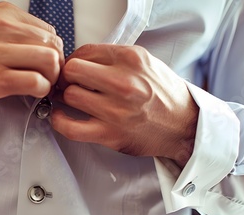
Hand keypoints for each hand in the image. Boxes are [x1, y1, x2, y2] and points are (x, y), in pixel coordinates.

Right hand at [0, 2, 63, 114]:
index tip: (46, 63)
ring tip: (41, 84)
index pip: (48, 30)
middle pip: (53, 44)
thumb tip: (40, 45)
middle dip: (55, 65)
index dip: (52, 50)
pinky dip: (41, 90)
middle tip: (47, 76)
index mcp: (1, 15)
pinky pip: (36, 82)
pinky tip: (32, 92)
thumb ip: (11, 33)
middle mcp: (1, 30)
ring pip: (50, 61)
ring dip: (51, 78)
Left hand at [52, 44, 198, 166]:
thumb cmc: (163, 95)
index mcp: (131, 60)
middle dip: (66, 76)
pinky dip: (59, 122)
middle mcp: (124, 83)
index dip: (74, 59)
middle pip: (72, 70)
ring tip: (68, 99)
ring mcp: (116, 110)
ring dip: (64, 97)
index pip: (85, 51)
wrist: (184, 125)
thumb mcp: (145, 63)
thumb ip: (114, 58)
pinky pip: (71, 128)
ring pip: (69, 95)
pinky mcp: (110, 134)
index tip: (74, 68)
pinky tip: (60, 117)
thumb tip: (81, 59)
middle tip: (68, 82)